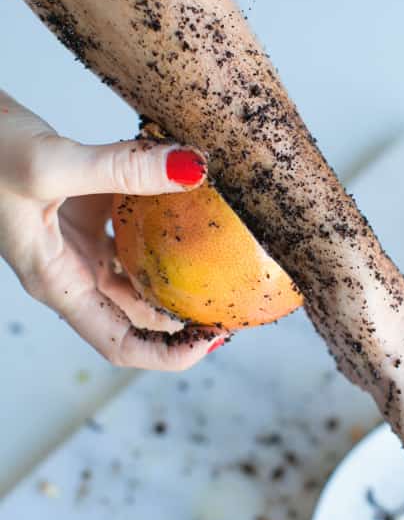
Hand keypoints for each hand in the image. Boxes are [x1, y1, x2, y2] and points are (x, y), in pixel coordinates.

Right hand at [0, 90, 226, 368]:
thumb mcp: (49, 164)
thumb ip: (121, 167)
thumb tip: (193, 170)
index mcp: (59, 283)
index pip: (120, 343)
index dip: (170, 354)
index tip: (216, 338)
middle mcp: (73, 271)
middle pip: (142, 313)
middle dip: (189, 314)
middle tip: (238, 296)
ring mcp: (81, 242)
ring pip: (144, 271)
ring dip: (182, 269)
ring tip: (229, 256)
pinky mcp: (87, 210)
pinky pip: (137, 226)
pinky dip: (165, 218)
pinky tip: (195, 196)